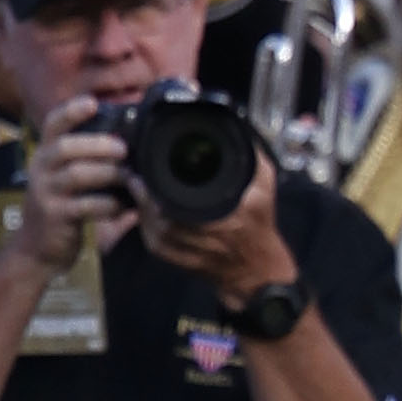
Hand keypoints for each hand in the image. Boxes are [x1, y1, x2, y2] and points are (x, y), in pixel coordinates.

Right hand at [0, 94, 125, 277]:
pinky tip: (122, 207)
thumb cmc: (65, 208)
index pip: (53, 125)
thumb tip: (131, 147)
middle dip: (97, 144)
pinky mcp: (56, 215)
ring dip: (108, 174)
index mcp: (47, 155)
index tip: (93, 103)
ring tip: (128, 178)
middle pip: (65, 147)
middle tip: (123, 149)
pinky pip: (85, 205)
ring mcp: (46, 192)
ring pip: (76, 174)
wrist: (39, 248)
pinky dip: (108, 205)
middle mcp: (42, 168)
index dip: (72, 112)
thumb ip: (92, 163)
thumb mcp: (71, 181)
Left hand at [134, 136, 295, 307]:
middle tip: (135, 177)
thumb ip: (253, 158)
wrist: (258, 271)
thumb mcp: (266, 188)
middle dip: (144, 194)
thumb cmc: (261, 227)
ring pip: (153, 227)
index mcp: (230, 213)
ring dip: (142, 208)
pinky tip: (144, 213)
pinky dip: (145, 227)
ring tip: (138, 190)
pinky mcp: (180, 263)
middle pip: (160, 211)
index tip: (146, 170)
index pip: (181, 198)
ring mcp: (192, 251)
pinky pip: (154, 243)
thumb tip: (236, 129)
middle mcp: (209, 234)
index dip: (157, 185)